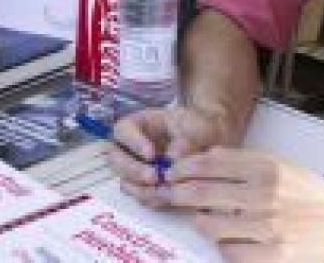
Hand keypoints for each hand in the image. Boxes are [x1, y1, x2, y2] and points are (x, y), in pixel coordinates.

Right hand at [110, 106, 233, 197]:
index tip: (151, 153)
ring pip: (125, 181)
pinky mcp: (144, 188)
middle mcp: (129, 148)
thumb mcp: (195, 126)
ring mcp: (134, 170)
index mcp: (135, 126)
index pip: (123, 131)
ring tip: (164, 190)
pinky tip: (168, 198)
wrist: (207, 147)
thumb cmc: (196, 129)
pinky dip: (153, 199)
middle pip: (116, 160)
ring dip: (141, 188)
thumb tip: (173, 155)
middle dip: (133, 170)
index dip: (133, 143)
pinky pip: (140, 197)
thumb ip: (185, 138)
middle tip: (154, 177)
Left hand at [164, 148, 323, 262]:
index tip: (171, 173)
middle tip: (167, 195)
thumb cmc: (304, 192)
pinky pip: (230, 252)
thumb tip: (198, 161)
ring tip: (202, 219)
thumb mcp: (275, 165)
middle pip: (201, 193)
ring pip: (210, 226)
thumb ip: (239, 162)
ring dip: (199, 221)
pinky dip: (223, 246)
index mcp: (265, 167)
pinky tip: (228, 240)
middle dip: (176, 194)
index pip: (209, 163)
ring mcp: (269, 227)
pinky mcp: (274, 255)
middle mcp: (265, 195)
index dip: (182, 168)